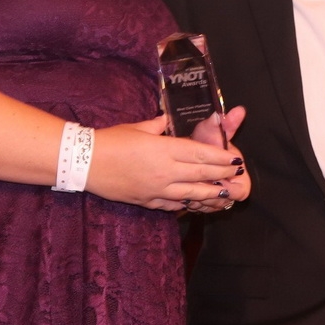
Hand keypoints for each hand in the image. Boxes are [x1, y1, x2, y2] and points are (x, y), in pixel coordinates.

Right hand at [87, 114, 243, 210]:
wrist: (86, 163)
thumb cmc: (112, 140)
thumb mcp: (138, 127)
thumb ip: (158, 125)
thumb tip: (167, 120)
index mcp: (164, 149)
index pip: (200, 154)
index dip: (221, 158)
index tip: (235, 159)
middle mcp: (165, 171)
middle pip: (201, 174)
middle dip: (222, 175)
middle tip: (238, 175)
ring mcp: (158, 189)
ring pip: (192, 194)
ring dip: (212, 194)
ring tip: (226, 194)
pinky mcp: (148, 201)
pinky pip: (174, 204)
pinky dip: (188, 203)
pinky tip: (197, 203)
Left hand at [183, 107, 249, 213]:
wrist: (193, 151)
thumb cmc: (206, 141)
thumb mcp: (213, 131)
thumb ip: (227, 123)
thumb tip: (239, 110)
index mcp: (238, 175)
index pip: (240, 192)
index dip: (229, 190)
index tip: (216, 183)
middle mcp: (229, 188)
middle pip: (223, 202)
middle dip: (210, 198)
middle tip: (197, 190)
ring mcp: (217, 197)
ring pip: (211, 208)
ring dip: (200, 203)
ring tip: (188, 194)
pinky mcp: (205, 203)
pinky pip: (200, 209)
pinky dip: (193, 205)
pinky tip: (184, 198)